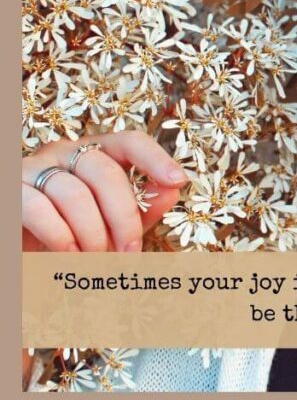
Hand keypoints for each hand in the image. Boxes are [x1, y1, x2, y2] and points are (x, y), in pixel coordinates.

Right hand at [22, 131, 187, 251]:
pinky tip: (70, 254)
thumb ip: (142, 205)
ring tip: (96, 258)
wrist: (23, 248)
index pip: (130, 141)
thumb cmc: (71, 232)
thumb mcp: (112, 221)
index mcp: (94, 153)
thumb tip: (172, 189)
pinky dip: (61, 236)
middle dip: (124, 216)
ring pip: (74, 194)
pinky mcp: (11, 191)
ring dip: (92, 233)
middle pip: (105, 172)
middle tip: (129, 250)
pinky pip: (40, 209)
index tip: (178, 181)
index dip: (156, 158)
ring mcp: (33, 168)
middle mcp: (63, 153)